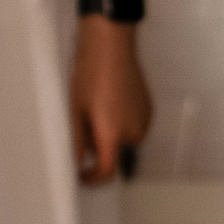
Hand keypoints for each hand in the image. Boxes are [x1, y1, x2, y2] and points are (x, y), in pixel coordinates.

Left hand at [72, 17, 150, 183]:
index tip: (82, 177)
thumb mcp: (75, 109)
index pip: (107, 170)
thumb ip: (77, 140)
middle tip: (84, 118)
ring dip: (109, 130)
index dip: (93, 179)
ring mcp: (144, 120)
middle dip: (98, 143)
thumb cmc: (91, 72)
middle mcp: (133, 131)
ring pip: (122, 138)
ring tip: (98, 103)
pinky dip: (120, 119)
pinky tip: (111, 98)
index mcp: (112, 132)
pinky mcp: (148, 110)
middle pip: (113, 151)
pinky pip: (132, 125)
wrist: (111, 45)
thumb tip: (76, 162)